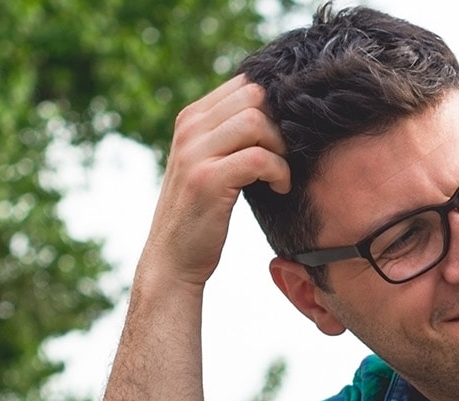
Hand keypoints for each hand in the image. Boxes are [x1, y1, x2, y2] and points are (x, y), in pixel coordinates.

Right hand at [142, 74, 290, 289]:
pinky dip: (278, 171)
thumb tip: (277, 110)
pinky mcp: (207, 180)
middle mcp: (189, 129)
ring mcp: (195, 153)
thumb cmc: (200, 213)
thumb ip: (230, 134)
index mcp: (191, 119)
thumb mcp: (209, 163)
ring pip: (256, 121)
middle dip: (279, 122)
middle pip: (253, 95)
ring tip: (280, 173)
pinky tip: (279, 188)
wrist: (172, 259)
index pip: (244, 83)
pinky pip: (258, 158)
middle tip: (284, 154)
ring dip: (280, 148)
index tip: (286, 134)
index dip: (275, 103)